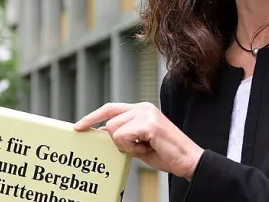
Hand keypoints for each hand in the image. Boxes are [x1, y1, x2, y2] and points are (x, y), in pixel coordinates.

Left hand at [73, 102, 204, 179]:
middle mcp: (142, 107)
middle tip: (141, 148)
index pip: (110, 109)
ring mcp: (145, 113)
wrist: (189, 161)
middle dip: (119, 141)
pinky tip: (149, 148)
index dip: (92, 117)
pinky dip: (133, 148)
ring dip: (127, 146)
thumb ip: (123, 135)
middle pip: (110, 122)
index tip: (79, 126)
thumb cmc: (167, 154)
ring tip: (147, 147)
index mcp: (141, 109)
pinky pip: (123, 137)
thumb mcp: (139, 143)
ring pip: (114, 130)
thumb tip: (103, 132)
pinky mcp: (148, 123)